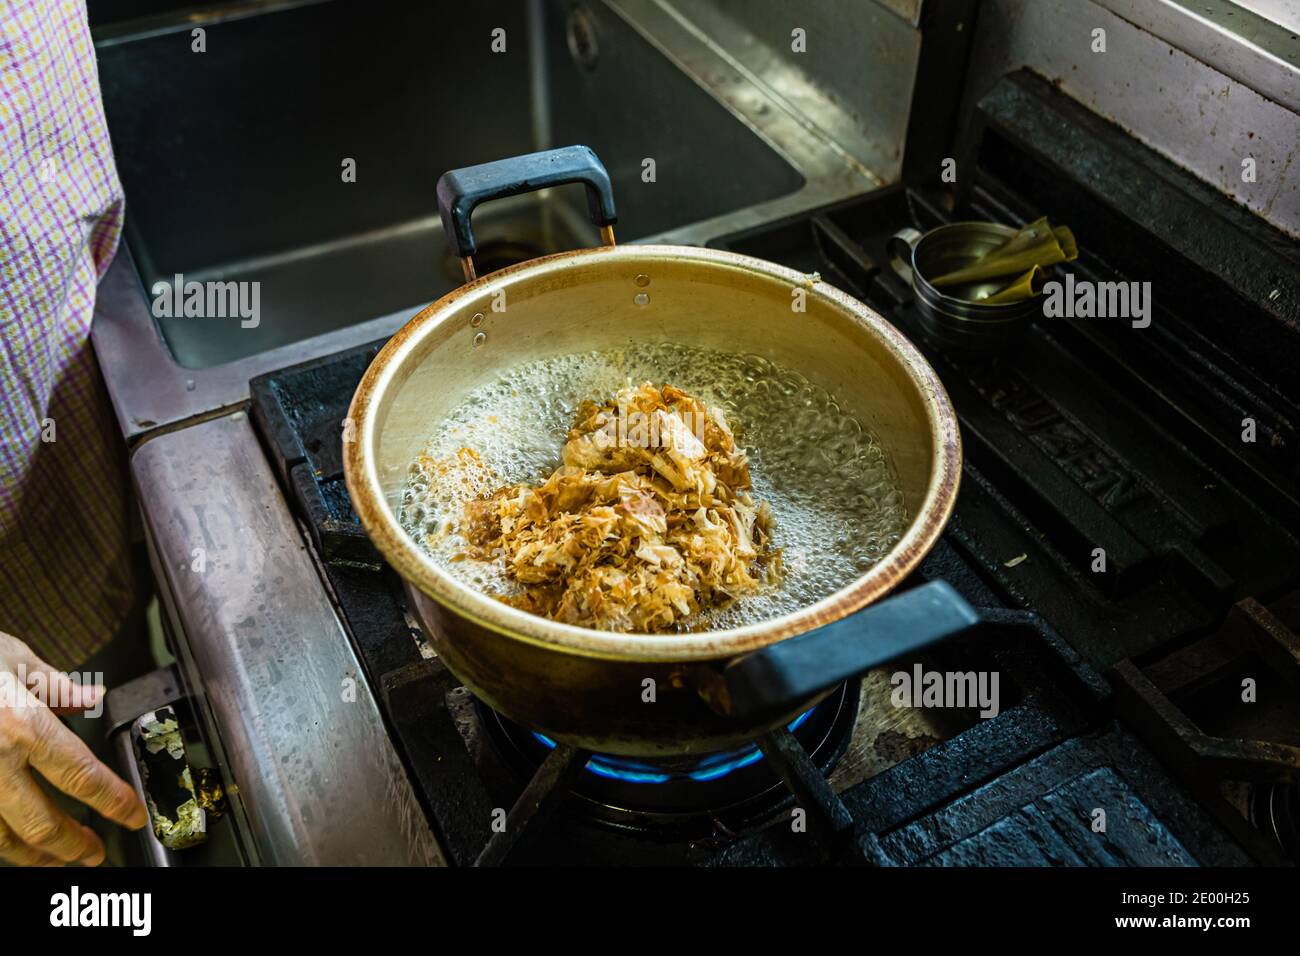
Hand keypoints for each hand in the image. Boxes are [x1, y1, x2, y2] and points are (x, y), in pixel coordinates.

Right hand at [0, 631, 147, 865]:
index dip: (113, 801)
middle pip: (41, 822)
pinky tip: (11, 842)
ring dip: (33, 855)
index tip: (133, 815)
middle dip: (73, 845)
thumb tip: (91, 699)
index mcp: (20, 726)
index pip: (81, 775)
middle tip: (95, 852)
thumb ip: (55, 685)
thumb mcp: (12, 657)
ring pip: (0, 838)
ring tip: (55, 859)